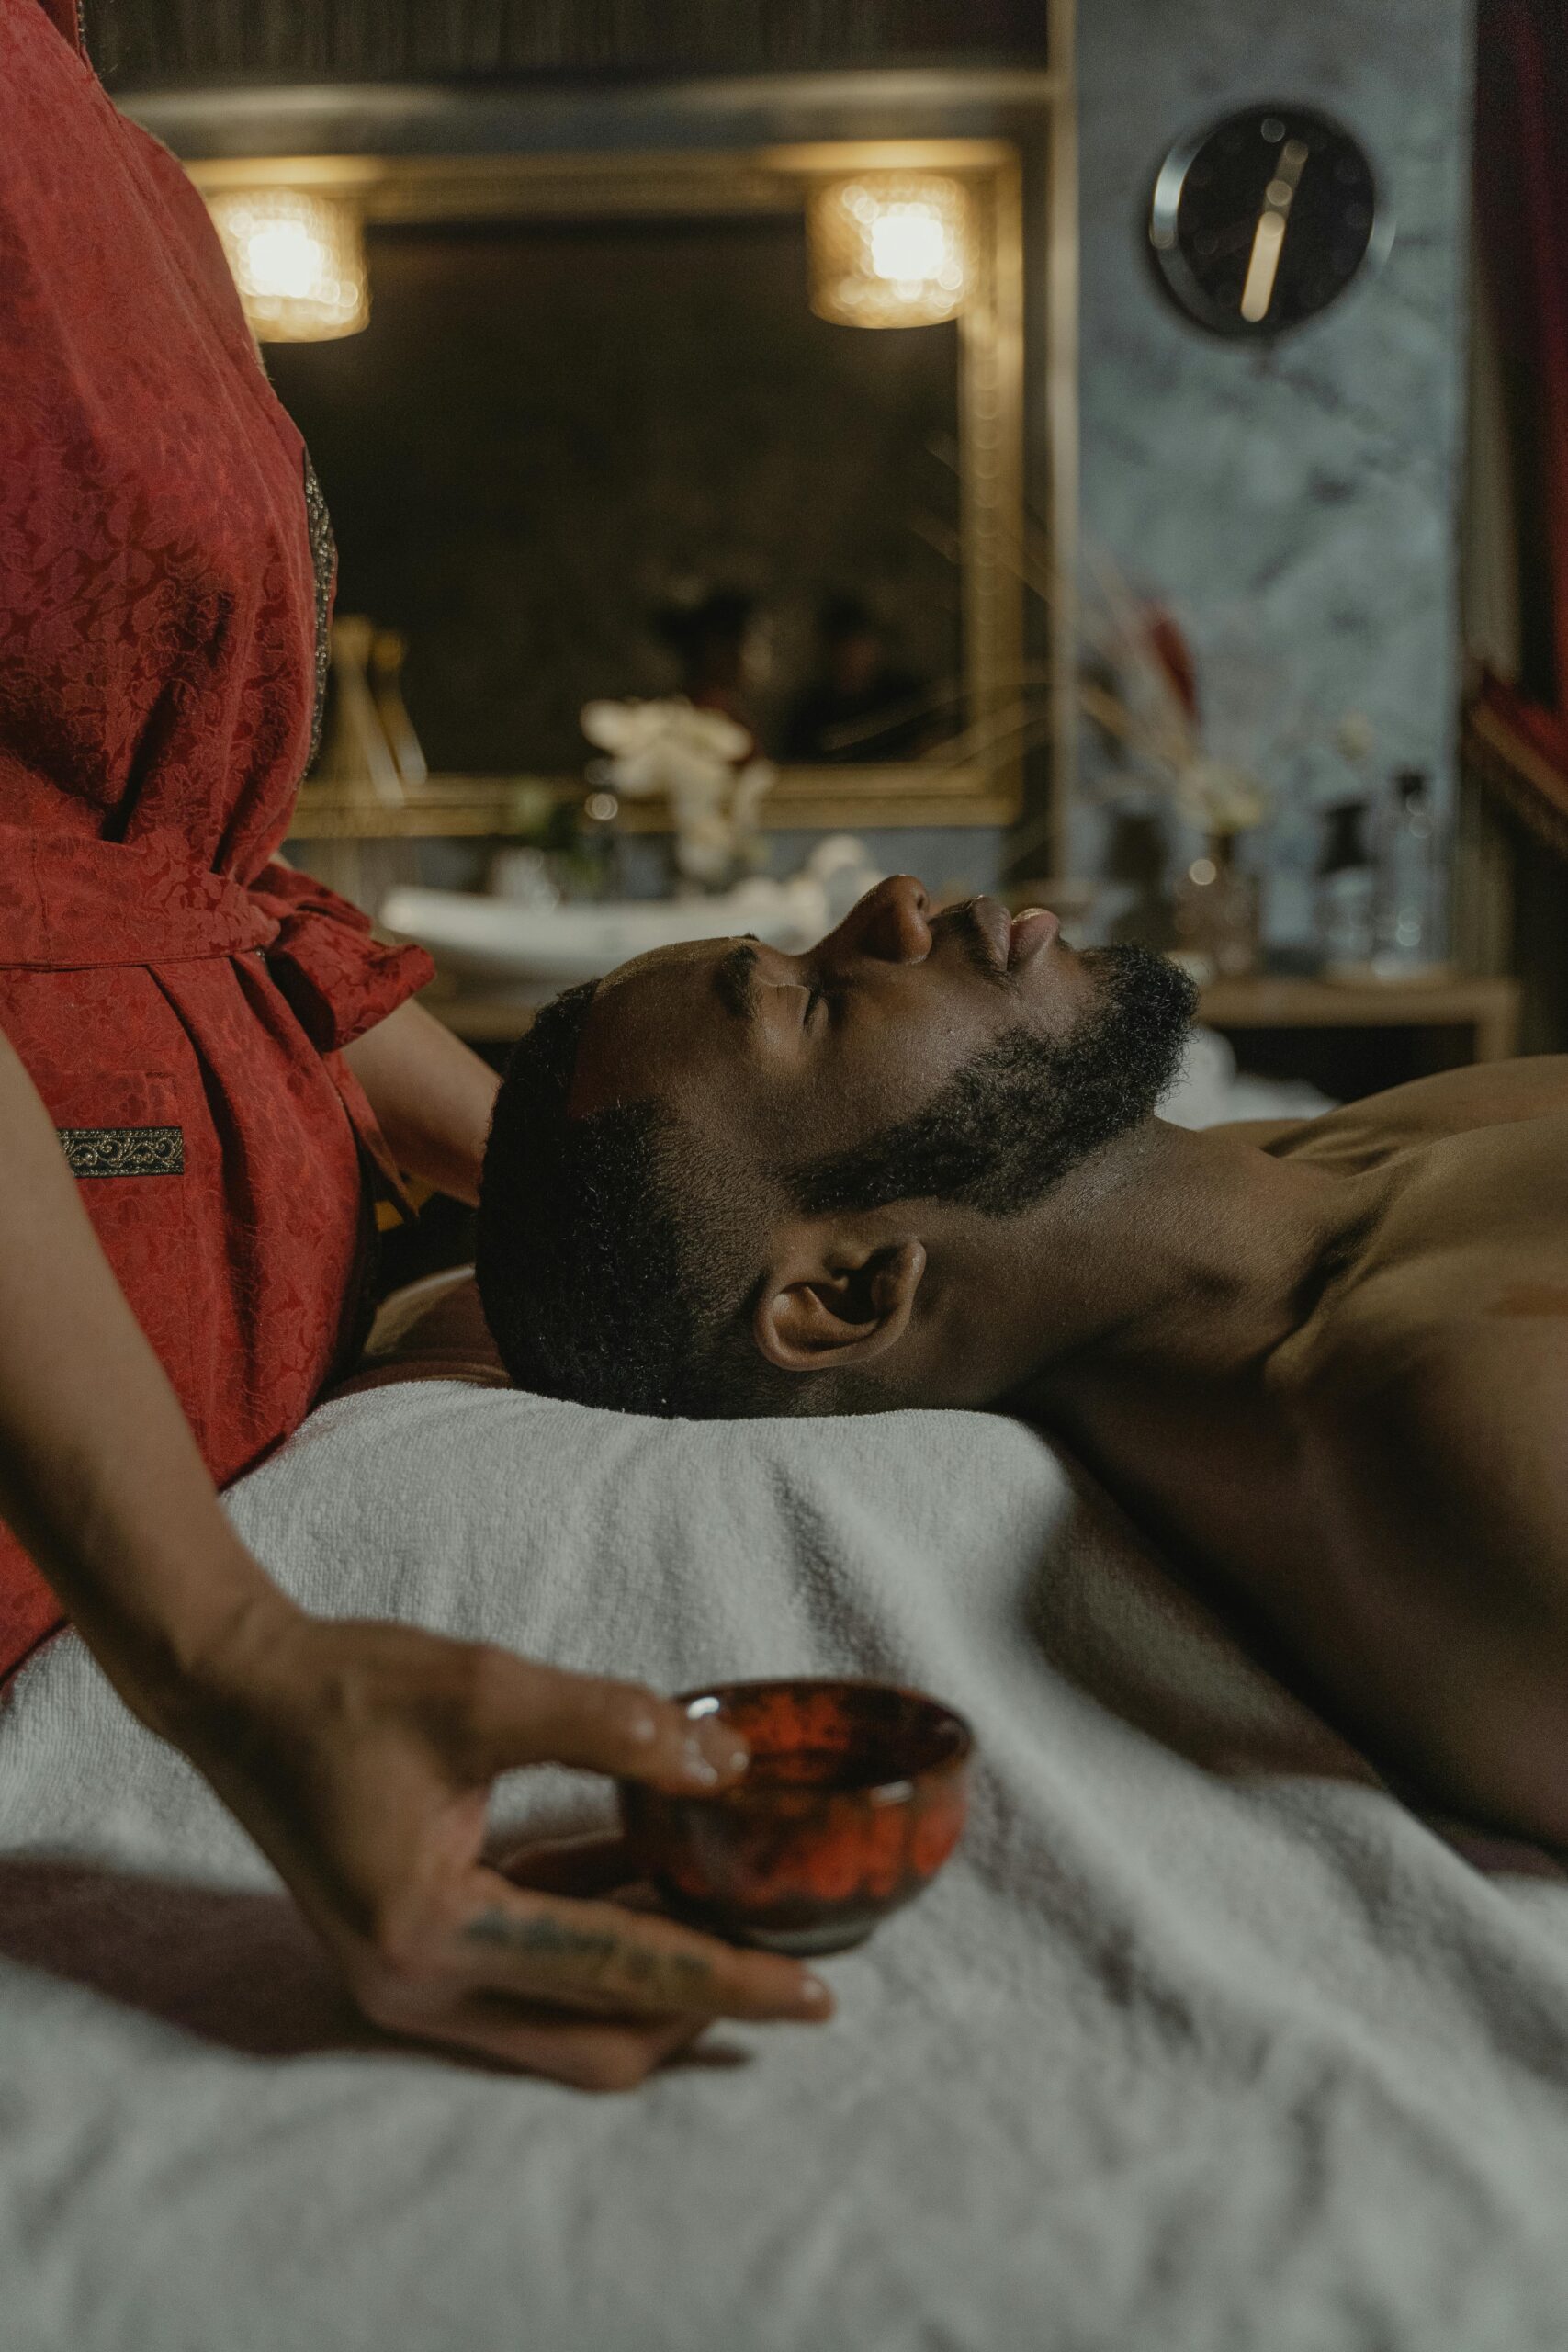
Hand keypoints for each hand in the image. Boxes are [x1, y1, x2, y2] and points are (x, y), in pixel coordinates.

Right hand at [175, 1604, 832, 2088]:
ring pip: (567, 2016)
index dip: (727, 1977)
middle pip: (597, 2037)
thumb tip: (728, 1765)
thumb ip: (612, 1726)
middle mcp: (419, 1985)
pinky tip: (659, 1871)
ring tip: (744, 1915)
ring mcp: (411, 1978)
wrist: (238, 1691)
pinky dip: (599, 1935)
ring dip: (652, 1975)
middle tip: (792, 1965)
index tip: (817, 1991)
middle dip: (700, 2007)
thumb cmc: (348, 1688)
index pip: (616, 1970)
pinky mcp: (415, 1948)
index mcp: (435, 1934)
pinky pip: (532, 1968)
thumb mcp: (487, 1690)